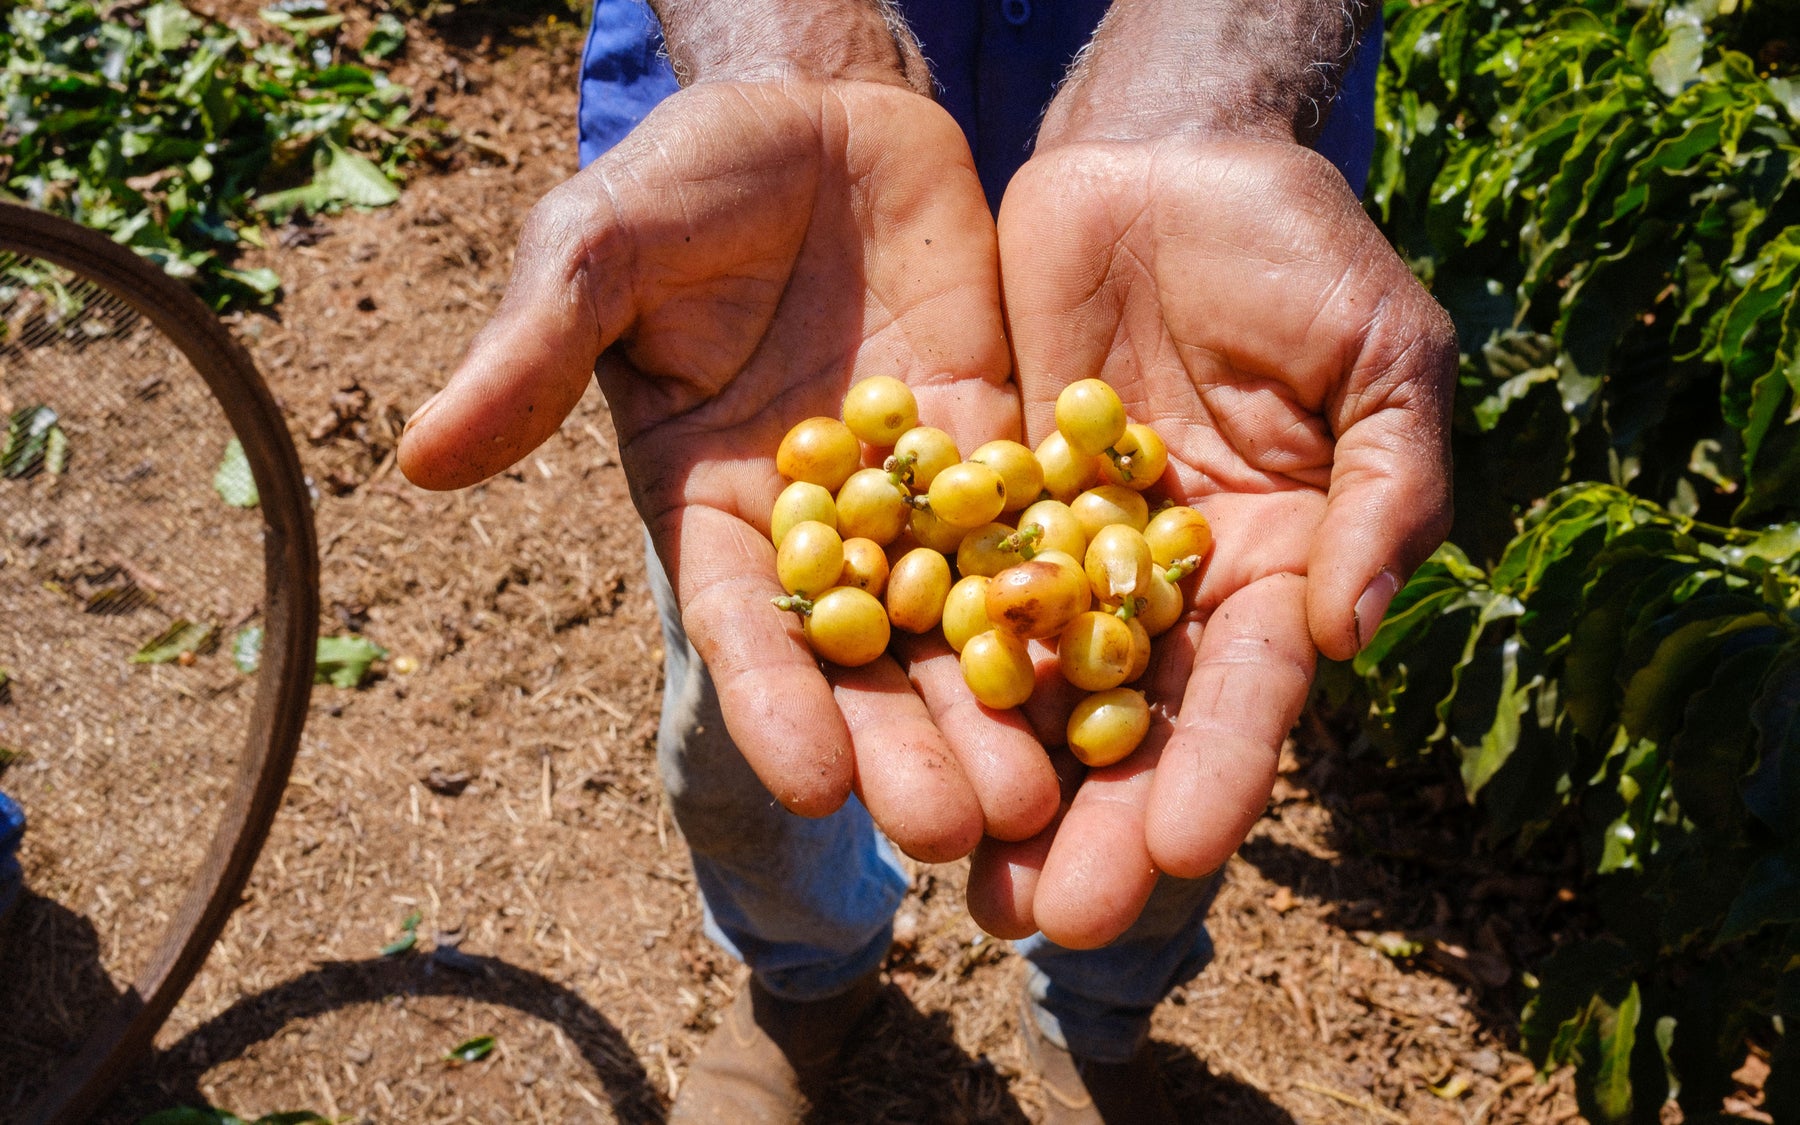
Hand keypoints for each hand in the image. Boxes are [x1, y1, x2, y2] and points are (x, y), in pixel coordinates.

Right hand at [398, 78, 1056, 860]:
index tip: (812, 785)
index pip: (741, 622)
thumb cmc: (690, 174)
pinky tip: (1111, 667)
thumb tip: (418, 460)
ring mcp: (914, 493)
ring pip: (960, 621)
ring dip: (995, 710)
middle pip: (863, 657)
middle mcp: (814, 523)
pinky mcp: (996, 446)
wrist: (822, 115)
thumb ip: (534, 351)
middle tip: (955, 834)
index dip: (774, 700)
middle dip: (903, 745)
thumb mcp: (597, 247)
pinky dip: (1067, 600)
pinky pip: (1036, 531)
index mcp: (710, 504)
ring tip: (1042, 799)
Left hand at [968, 135, 1455, 946]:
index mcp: (1272, 569)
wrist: (1163, 163)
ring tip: (955, 872)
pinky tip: (872, 738)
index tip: (1177, 854)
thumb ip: (1387, 488)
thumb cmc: (1299, 248)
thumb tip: (1355, 634)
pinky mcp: (977, 504)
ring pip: (1024, 686)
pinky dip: (910, 666)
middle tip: (1042, 919)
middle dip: (1091, 821)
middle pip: (1126, 724)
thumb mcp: (1380, 354)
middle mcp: (1161, 586)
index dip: (1217, 770)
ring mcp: (1062, 552)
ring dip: (996, 780)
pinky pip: (938, 591)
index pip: (1247, 692)